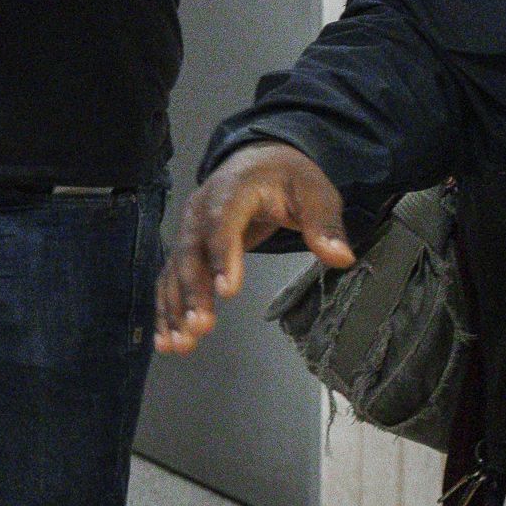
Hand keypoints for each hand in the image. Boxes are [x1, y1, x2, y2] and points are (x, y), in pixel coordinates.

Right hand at [155, 142, 355, 353]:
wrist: (257, 161)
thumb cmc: (287, 178)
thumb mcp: (314, 192)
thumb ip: (324, 224)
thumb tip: (340, 258)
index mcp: (232, 191)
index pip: (221, 224)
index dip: (222, 256)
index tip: (227, 291)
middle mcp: (199, 211)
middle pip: (190, 253)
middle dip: (192, 293)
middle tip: (200, 327)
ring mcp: (188, 232)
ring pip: (175, 272)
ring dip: (174, 309)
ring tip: (180, 345)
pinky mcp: (185, 251)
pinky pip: (169, 281)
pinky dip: (165, 311)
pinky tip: (166, 341)